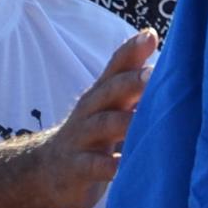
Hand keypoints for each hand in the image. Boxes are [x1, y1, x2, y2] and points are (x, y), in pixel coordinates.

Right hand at [41, 32, 159, 207]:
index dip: (132, 50)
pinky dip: (107, 166)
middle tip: (152, 75)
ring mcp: (82, 138)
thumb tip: (160, 44)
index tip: (151, 36)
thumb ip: (132, 79)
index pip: (116, 66)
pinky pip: (92, 166)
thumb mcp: (110, 105)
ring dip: (123, 122)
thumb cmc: (92, 132)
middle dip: (131, 82)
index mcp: (103, 93)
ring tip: (142, 122)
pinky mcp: (77, 168)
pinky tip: (121, 167)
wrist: (47, 171)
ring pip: (102, 125)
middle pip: (110, 91)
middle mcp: (91, 110)